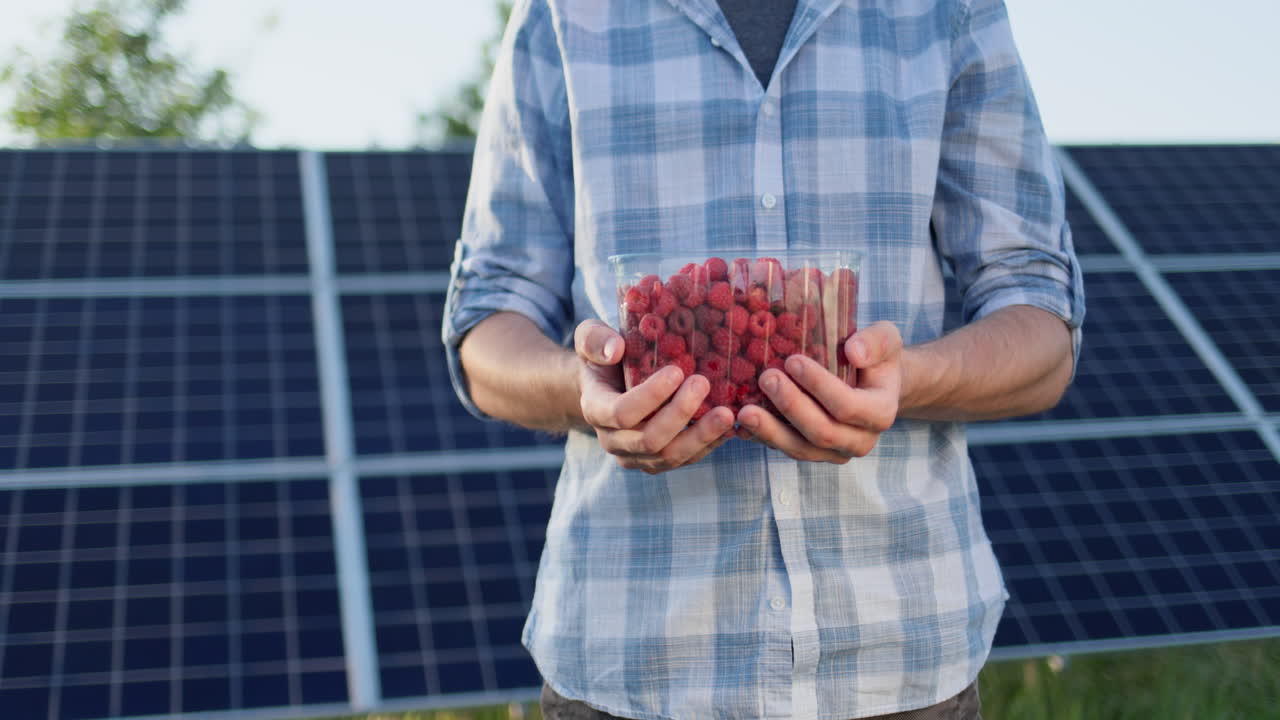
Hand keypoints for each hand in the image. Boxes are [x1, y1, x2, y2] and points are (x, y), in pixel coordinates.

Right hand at [574, 320, 734, 473]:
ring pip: (670, 456)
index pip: (621, 413)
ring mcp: (636, 455)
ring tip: (726, 412)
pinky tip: (729, 425)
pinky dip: (709, 444)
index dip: (650, 396)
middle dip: (680, 414)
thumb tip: (615, 349)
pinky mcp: (658, 461)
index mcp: (596, 409)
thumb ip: (594, 339)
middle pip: (649, 439)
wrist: (607, 385)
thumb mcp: (590, 337)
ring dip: (701, 435)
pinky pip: (685, 459)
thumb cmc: (603, 357)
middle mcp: (614, 441)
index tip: (676, 371)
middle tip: (703, 384)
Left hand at [737, 321, 901, 462]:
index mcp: (881, 413)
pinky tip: (740, 425)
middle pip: (822, 432)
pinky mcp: (813, 453)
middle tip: (766, 378)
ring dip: (771, 431)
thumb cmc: (876, 356)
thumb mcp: (886, 339)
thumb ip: (876, 342)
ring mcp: (836, 452)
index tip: (792, 360)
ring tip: (744, 412)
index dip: (819, 385)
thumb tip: (853, 352)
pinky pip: (786, 450)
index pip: (848, 406)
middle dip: (791, 406)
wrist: (872, 382)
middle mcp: (861, 440)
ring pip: (801, 449)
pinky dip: (762, 438)